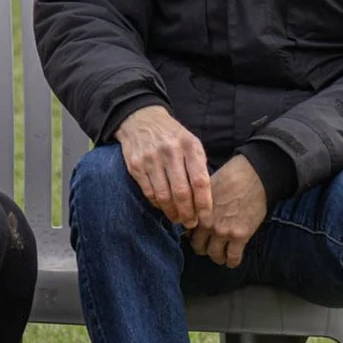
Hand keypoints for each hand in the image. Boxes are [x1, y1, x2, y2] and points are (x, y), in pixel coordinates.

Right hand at [115, 105, 210, 226]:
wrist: (141, 119)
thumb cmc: (172, 136)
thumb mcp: (191, 142)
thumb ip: (198, 166)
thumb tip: (205, 199)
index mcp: (189, 145)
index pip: (200, 181)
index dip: (204, 203)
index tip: (206, 217)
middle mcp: (170, 151)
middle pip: (181, 192)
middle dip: (188, 213)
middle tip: (191, 223)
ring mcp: (151, 159)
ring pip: (164, 195)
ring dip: (172, 212)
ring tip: (178, 219)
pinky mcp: (136, 165)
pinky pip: (149, 192)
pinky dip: (158, 204)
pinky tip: (164, 207)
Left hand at [189, 155, 267, 267]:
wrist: (253, 176)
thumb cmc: (229, 177)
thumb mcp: (205, 188)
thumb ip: (198, 204)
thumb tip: (193, 214)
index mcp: (197, 212)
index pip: (187, 232)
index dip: (192, 235)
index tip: (197, 237)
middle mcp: (206, 224)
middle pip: (198, 247)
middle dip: (202, 248)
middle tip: (208, 247)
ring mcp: (223, 231)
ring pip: (215, 254)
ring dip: (217, 257)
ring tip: (221, 256)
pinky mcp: (240, 236)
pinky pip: (233, 257)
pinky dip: (232, 262)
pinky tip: (232, 262)